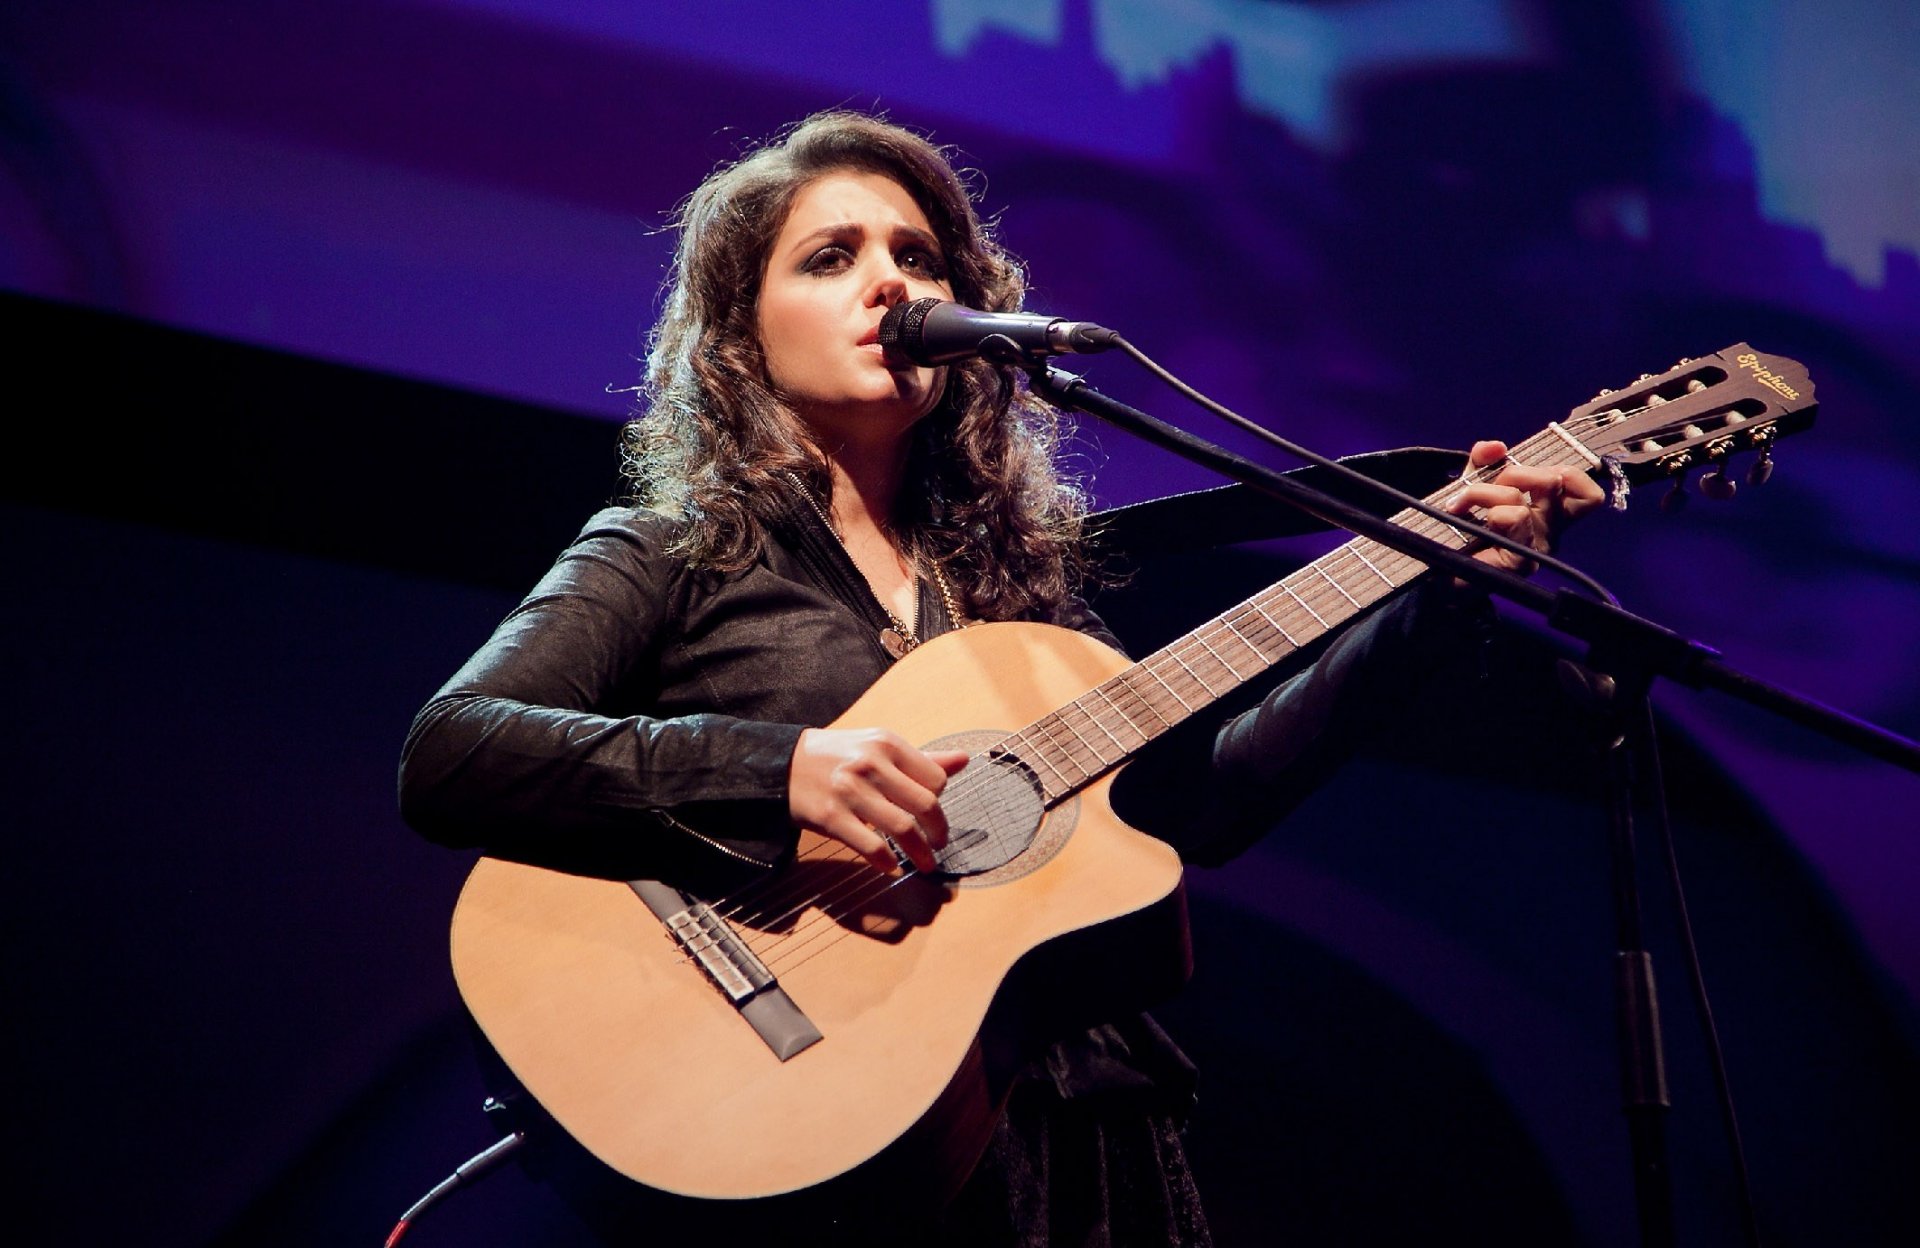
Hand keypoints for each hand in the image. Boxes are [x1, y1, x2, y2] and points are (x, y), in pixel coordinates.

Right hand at [788, 728, 969, 872]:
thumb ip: (922, 759)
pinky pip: (870, 846)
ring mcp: (850, 791)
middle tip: (939, 844)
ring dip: (921, 853)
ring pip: (902, 828)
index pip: (935, 778)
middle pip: (926, 804)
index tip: (935, 816)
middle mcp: (870, 764)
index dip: (941, 801)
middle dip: (939, 831)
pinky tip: (892, 866)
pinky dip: (887, 861)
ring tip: (926, 864)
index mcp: (887, 744)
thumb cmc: (839, 756)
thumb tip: (964, 760)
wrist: (783, 764)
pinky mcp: (831, 817)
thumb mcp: (879, 747)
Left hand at [1448, 440, 1605, 577]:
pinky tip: (1461, 516)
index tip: (1529, 472)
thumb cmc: (1462, 530)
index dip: (1567, 472)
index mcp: (1549, 512)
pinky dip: (1485, 508)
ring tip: (1461, 504)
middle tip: (1487, 487)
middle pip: (1556, 480)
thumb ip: (1484, 462)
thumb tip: (1495, 447)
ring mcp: (1536, 547)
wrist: (1439, 573)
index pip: (1587, 492)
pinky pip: (1514, 517)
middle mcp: (1549, 530)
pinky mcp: (1519, 561)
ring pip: (1524, 497)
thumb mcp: (1473, 484)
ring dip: (1484, 492)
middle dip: (1514, 472)